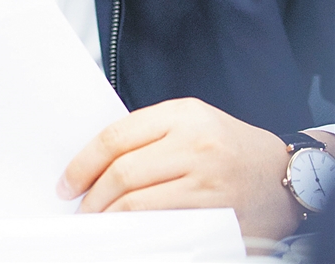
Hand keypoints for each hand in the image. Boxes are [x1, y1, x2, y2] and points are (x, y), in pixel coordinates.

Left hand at [57, 97, 302, 238]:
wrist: (281, 175)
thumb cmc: (228, 147)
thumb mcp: (190, 122)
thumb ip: (149, 135)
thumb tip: (94, 163)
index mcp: (181, 113)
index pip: (116, 136)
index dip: (83, 162)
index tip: (67, 183)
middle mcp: (194, 142)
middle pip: (123, 172)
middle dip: (92, 196)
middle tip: (79, 210)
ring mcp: (206, 180)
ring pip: (139, 202)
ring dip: (109, 218)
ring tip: (97, 224)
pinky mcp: (216, 213)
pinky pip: (164, 224)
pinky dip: (138, 231)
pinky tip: (126, 234)